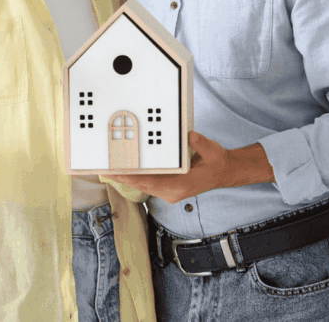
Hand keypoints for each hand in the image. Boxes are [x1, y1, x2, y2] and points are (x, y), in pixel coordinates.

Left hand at [104, 133, 273, 203]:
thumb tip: (190, 136)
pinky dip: (135, 177)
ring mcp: (169, 192)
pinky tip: (124, 171)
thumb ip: (200, 144)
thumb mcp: (212, 151)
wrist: (223, 173)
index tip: (117, 173)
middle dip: (123, 178)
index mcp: (181, 186)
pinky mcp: (168, 188)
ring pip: (143, 186)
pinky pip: (148, 183)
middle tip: (104, 169)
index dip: (132, 178)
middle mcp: (172, 192)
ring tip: (109, 169)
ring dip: (127, 178)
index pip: (151, 182)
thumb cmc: (216, 162)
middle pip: (142, 185)